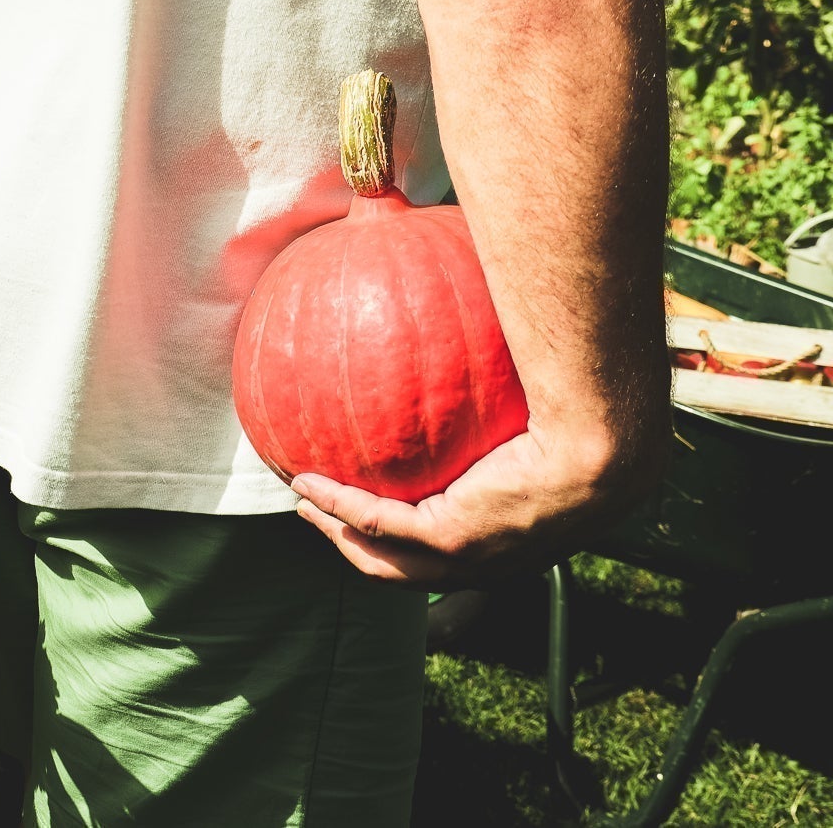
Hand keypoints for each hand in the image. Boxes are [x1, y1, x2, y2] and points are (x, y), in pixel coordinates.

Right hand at [289, 421, 664, 587]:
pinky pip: (376, 524)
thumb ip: (510, 388)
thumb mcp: (545, 408)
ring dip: (338, 534)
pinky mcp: (450, 542)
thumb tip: (500, 336)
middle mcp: (493, 562)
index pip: (454, 552)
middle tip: (325, 514)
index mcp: (515, 538)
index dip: (413, 537)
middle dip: (359, 547)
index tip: (384, 503)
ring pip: (384, 562)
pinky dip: (337, 506)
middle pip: (409, 572)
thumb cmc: (589, 415)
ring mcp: (470, 561)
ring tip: (305, 502)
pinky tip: (308, 481)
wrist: (603, 444)